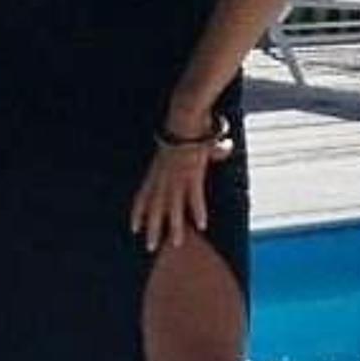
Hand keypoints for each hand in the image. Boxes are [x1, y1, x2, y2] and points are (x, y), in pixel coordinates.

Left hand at [130, 111, 232, 251]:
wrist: (185, 113)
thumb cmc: (188, 121)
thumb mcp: (192, 140)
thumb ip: (209, 150)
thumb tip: (226, 149)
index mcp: (157, 168)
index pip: (143, 195)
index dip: (138, 212)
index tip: (134, 228)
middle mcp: (163, 176)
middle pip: (155, 207)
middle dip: (152, 228)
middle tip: (150, 247)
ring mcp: (177, 176)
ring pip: (173, 207)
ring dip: (174, 227)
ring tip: (175, 243)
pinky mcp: (191, 174)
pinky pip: (194, 198)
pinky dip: (197, 212)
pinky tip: (200, 226)